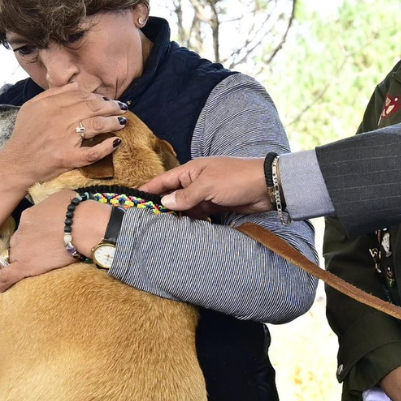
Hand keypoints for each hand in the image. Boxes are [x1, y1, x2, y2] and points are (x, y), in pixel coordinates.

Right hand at [0, 84, 127, 185]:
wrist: (16, 164)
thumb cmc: (23, 136)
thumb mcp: (31, 108)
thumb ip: (52, 94)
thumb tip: (76, 85)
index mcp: (50, 105)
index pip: (81, 96)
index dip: (97, 97)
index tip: (107, 99)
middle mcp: (58, 119)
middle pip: (92, 107)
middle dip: (111, 106)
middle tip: (122, 107)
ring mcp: (64, 139)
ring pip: (96, 125)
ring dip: (112, 122)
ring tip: (123, 121)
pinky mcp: (68, 158)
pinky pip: (92, 152)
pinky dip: (106, 147)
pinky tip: (115, 142)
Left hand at [0, 191, 110, 291]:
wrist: (81, 226)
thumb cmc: (77, 211)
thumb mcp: (63, 198)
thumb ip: (55, 205)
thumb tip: (60, 207)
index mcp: (28, 217)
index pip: (24, 230)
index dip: (30, 237)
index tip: (38, 242)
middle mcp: (20, 233)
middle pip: (17, 244)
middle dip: (24, 250)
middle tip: (34, 258)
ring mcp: (21, 250)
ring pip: (9, 259)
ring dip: (10, 266)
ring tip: (8, 275)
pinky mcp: (25, 265)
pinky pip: (6, 276)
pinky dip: (1, 282)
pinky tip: (0, 288)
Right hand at [141, 157, 270, 217]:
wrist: (267, 186)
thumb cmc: (236, 179)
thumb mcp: (207, 186)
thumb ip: (185, 196)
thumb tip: (165, 203)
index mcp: (191, 171)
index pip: (164, 181)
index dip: (148, 189)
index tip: (133, 198)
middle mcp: (196, 181)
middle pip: (173, 195)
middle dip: (161, 206)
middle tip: (145, 220)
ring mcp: (206, 194)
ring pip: (185, 206)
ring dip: (177, 216)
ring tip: (162, 228)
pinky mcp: (216, 205)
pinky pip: (198, 213)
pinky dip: (192, 220)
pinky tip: (184, 229)